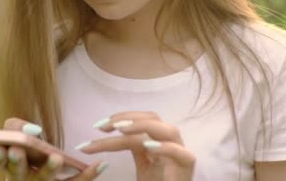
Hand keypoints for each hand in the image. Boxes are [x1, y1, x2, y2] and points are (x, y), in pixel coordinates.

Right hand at [0, 117, 107, 180]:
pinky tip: (101, 164)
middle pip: (17, 173)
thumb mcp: (17, 132)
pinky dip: (88, 175)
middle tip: (17, 152)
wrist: (46, 167)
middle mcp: (21, 178)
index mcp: (7, 163)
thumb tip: (31, 130)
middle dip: (16, 162)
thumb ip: (16, 127)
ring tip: (56, 157)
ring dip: (48, 169)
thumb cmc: (26, 148)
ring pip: (44, 179)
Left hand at [75, 111, 195, 180]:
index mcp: (160, 138)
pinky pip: (180, 153)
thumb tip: (104, 130)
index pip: (140, 119)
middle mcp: (171, 141)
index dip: (120, 118)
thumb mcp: (141, 163)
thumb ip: (130, 144)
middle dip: (127, 118)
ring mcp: (181, 152)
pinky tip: (148, 146)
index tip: (97, 126)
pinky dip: (165, 147)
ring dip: (143, 126)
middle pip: (153, 118)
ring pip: (168, 130)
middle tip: (103, 126)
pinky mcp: (188, 167)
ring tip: (121, 129)